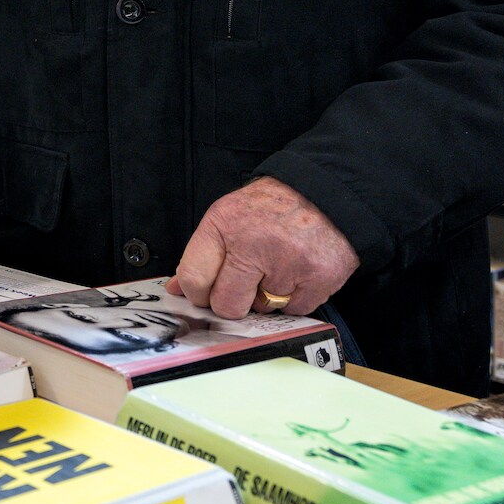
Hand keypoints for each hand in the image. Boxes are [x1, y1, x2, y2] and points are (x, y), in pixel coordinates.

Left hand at [167, 176, 358, 318]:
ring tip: (277, 266)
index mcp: (224, 224)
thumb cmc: (272, 206)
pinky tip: (297, 271)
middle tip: (244, 283)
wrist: (326, 192)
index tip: (205, 293)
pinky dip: (294, 297)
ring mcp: (288, 264)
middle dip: (233, 302)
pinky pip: (294, 311)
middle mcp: (254, 244)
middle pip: (227, 305)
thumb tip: (177, 289)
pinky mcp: (318, 280)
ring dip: (266, 297)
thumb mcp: (229, 216)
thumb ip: (202, 254)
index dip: (197, 293)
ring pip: (262, 311)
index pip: (194, 278)